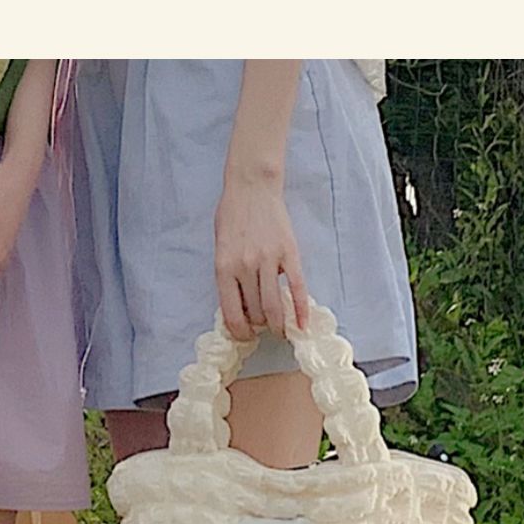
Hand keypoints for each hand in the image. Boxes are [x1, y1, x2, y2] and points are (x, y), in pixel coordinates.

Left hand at [213, 174, 309, 339]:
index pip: (232, 315)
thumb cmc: (232, 217)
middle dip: (260, 326)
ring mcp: (269, 260)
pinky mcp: (289, 253)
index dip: (240, 332)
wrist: (252, 187)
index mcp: (224, 269)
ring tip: (280, 329)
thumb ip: (228, 278)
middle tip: (263, 327)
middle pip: (256, 313)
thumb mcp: (220, 250)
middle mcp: (246, 267)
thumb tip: (240, 308)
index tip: (246, 336)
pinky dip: (300, 310)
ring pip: (274, 306)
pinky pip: (297, 288)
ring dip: (277, 324)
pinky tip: (303, 325)